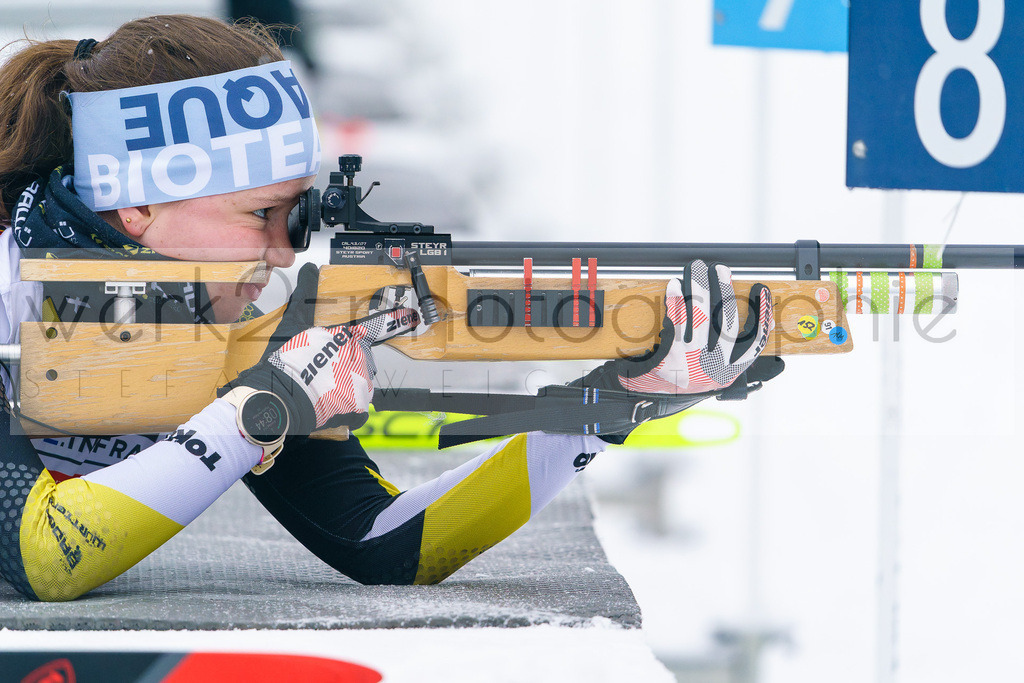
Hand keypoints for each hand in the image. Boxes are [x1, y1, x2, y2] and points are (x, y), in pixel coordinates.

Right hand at [223, 263, 419, 433]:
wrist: (275, 397)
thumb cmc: (282, 361)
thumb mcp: (292, 322)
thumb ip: (304, 295)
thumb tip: (310, 267)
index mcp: (345, 336)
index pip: (363, 334)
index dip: (357, 342)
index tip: (381, 335)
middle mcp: (356, 357)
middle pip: (359, 361)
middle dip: (345, 368)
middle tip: (320, 376)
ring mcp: (359, 383)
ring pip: (360, 385)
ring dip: (346, 389)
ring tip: (322, 392)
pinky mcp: (356, 407)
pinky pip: (359, 411)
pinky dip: (347, 412)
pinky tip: (330, 409)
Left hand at [618, 260, 773, 393]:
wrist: (649, 400)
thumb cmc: (682, 382)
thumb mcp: (711, 375)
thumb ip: (729, 354)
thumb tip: (749, 318)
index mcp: (730, 371)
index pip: (755, 340)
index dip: (761, 312)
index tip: (760, 288)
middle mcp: (716, 367)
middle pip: (726, 319)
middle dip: (724, 288)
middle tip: (720, 268)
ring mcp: (695, 361)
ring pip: (702, 315)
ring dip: (699, 286)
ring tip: (697, 268)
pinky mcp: (672, 355)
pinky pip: (677, 320)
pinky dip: (676, 301)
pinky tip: (675, 287)